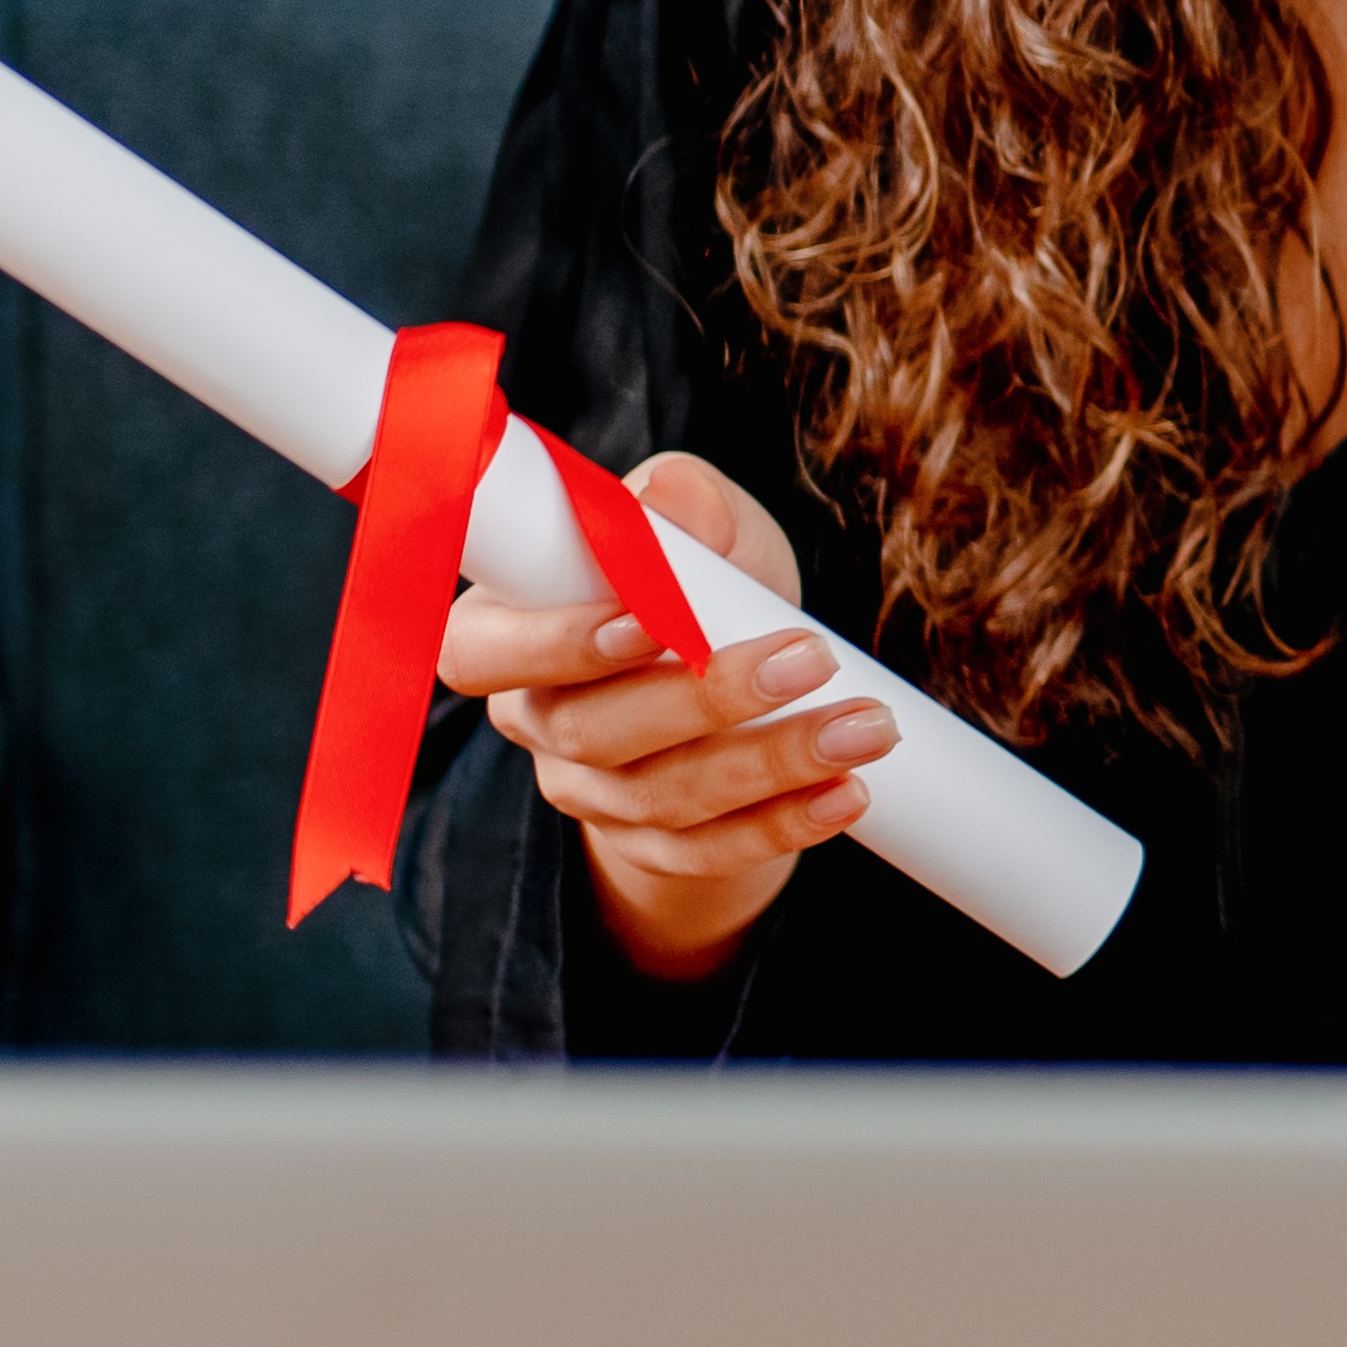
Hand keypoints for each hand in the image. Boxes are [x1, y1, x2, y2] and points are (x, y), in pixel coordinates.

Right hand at [432, 452, 870, 981]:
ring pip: (662, 795)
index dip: (555, 642)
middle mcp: (535, 718)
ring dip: (771, 762)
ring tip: (864, 726)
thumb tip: (665, 493)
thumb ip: (687, 504)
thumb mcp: (709, 533)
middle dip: (707, 698)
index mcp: (509, 628)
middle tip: (812, 659)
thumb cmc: (709, 587)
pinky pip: (703, 853)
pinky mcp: (645, 845)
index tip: (650, 621)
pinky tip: (845, 794)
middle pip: (593, 730)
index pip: (481, 650)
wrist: (745, 685)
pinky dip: (779, 825)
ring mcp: (585, 793)